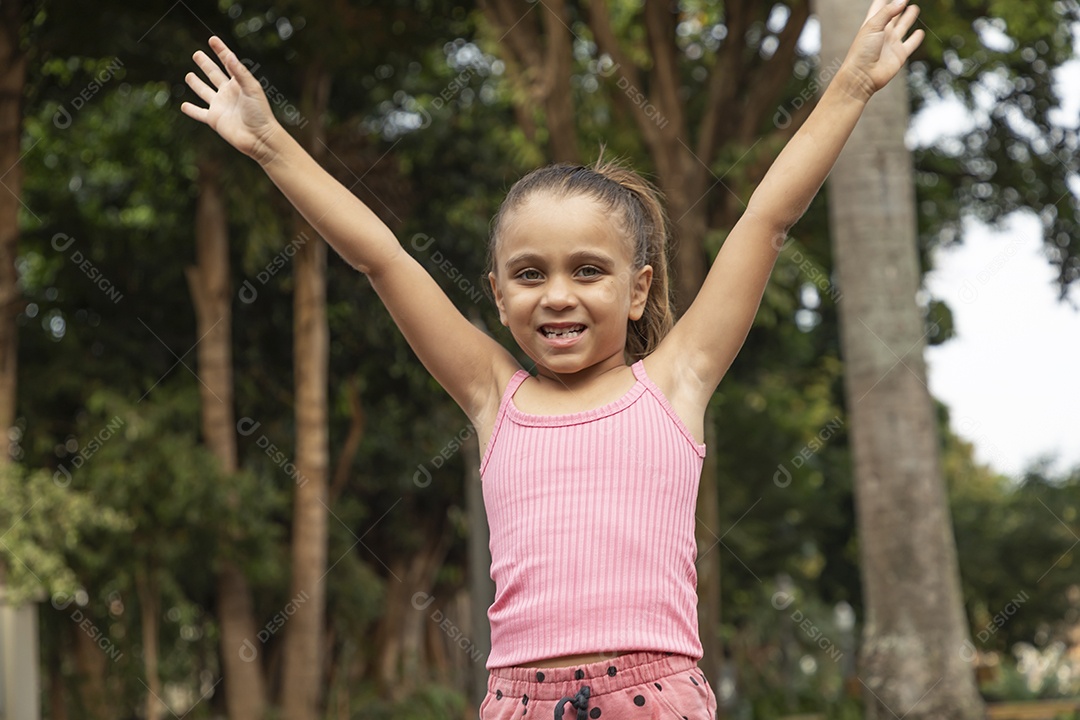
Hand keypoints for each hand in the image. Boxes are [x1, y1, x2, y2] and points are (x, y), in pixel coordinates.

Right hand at [181, 36, 279, 162]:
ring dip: (196, 84)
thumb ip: (240, 73)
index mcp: (238, 83)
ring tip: (188, 75)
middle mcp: (228, 93)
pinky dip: (191, 110)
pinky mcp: (214, 119)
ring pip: (204, 92)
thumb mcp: (251, 89)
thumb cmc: (260, 113)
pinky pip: (199, 113)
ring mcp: (220, 106)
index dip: (220, 51)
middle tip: (197, 54)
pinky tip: (183, 106)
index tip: (212, 39)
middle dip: (205, 64)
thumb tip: (229, 56)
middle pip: (214, 74)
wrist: (259, 138)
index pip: (227, 63)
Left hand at [840, 0, 924, 100]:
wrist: (862, 77)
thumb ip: (887, 12)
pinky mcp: (900, 55)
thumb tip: (902, 1)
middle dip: (899, 4)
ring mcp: (891, 43)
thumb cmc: (862, 52)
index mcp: (873, 24)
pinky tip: (919, 32)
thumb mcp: (873, 26)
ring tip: (913, 8)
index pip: (879, 5)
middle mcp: (883, 32)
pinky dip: (916, 38)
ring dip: (908, 17)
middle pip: (893, 14)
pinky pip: (911, 44)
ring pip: (903, 26)